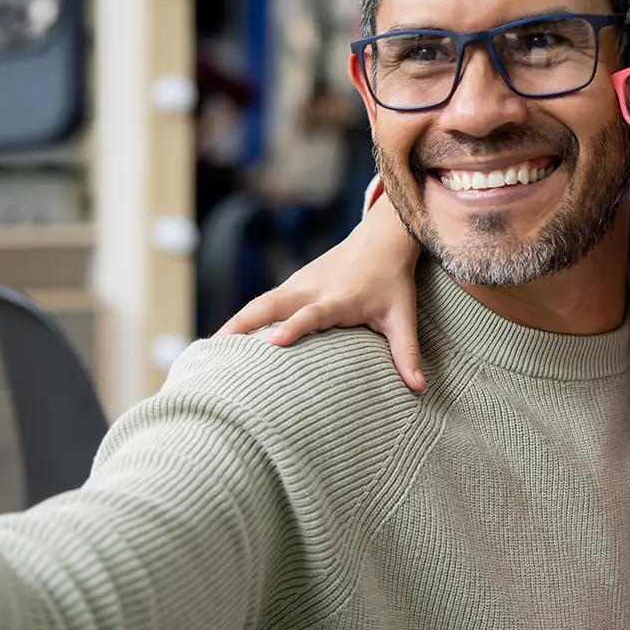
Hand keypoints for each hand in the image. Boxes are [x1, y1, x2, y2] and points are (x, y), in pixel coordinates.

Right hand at [216, 194, 425, 390]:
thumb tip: (419, 390)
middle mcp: (313, 289)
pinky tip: (227, 336)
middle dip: (245, 325)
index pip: (313, 314)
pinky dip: (244, 317)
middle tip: (218, 349)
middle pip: (272, 305)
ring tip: (210, 348)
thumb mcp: (402, 316)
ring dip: (236, 322)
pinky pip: (264, 301)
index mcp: (339, 299)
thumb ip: (407, 352)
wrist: (381, 239)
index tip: (274, 341)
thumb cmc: (392, 282)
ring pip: (261, 303)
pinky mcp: (293, 284)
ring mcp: (299, 284)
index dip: (295, 326)